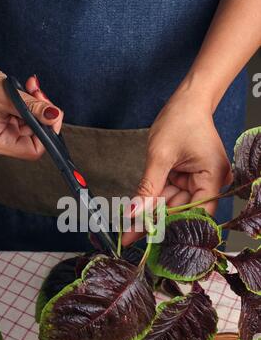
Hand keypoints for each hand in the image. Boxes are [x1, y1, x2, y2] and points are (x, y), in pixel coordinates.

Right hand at [0, 57, 62, 159]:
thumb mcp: (5, 94)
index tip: (52, 115)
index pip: (32, 150)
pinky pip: (26, 115)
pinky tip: (27, 89)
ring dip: (37, 105)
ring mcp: (2, 129)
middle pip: (34, 136)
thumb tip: (54, 116)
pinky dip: (30, 102)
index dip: (46, 134)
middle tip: (41, 96)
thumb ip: (32, 107)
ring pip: (32, 123)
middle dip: (42, 115)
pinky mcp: (5, 119)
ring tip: (32, 88)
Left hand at [122, 89, 232, 245]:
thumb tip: (134, 213)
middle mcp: (210, 183)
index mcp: (212, 177)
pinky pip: (169, 195)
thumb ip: (148, 188)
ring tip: (127, 229)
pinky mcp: (187, 179)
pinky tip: (136, 215)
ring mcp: (199, 182)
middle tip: (129, 236)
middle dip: (154, 222)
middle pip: (182, 211)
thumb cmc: (180, 120)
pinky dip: (153, 202)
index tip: (148, 237)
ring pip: (172, 205)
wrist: (186, 102)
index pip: (195, 213)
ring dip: (150, 215)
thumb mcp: (160, 156)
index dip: (171, 226)